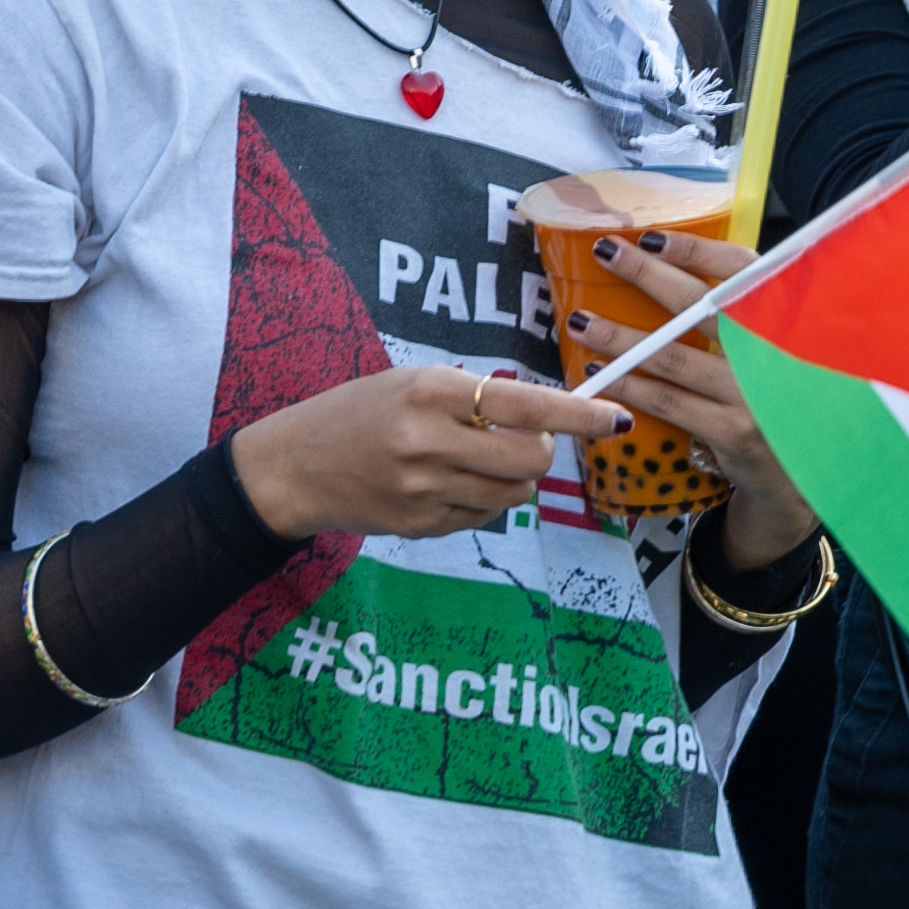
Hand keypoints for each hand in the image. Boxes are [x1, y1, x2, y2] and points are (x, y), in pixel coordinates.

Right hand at [226, 359, 618, 543]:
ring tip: (473, 462)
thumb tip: (540, 415)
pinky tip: (443, 485)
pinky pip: (482, 516)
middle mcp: (429, 442)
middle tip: (521, 441)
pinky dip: (479, 500)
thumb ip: (469, 396)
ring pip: (514, 496)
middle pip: (530, 460)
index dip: (578, 414)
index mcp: (429, 392)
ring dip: (512, 480)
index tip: (615, 419)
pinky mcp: (422, 526)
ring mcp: (425, 490)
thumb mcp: (407, 382)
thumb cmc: (355, 413)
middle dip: (539, 452)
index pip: (525, 405)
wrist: (292, 468)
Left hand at [564, 230, 812, 556]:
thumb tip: (677, 270)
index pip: (743, 271)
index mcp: (784, 322)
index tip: (652, 236)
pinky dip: (630, 387)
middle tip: (604, 252)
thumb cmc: (777, 402)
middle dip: (647, 275)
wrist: (803, 477)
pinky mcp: (734, 433)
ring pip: (673, 358)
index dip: (697, 251)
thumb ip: (741, 317)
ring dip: (621, 338)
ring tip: (582, 322)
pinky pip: (669, 403)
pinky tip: (602, 376)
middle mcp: (774, 353)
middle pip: (700, 305)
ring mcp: (753, 395)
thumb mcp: (773, 353)